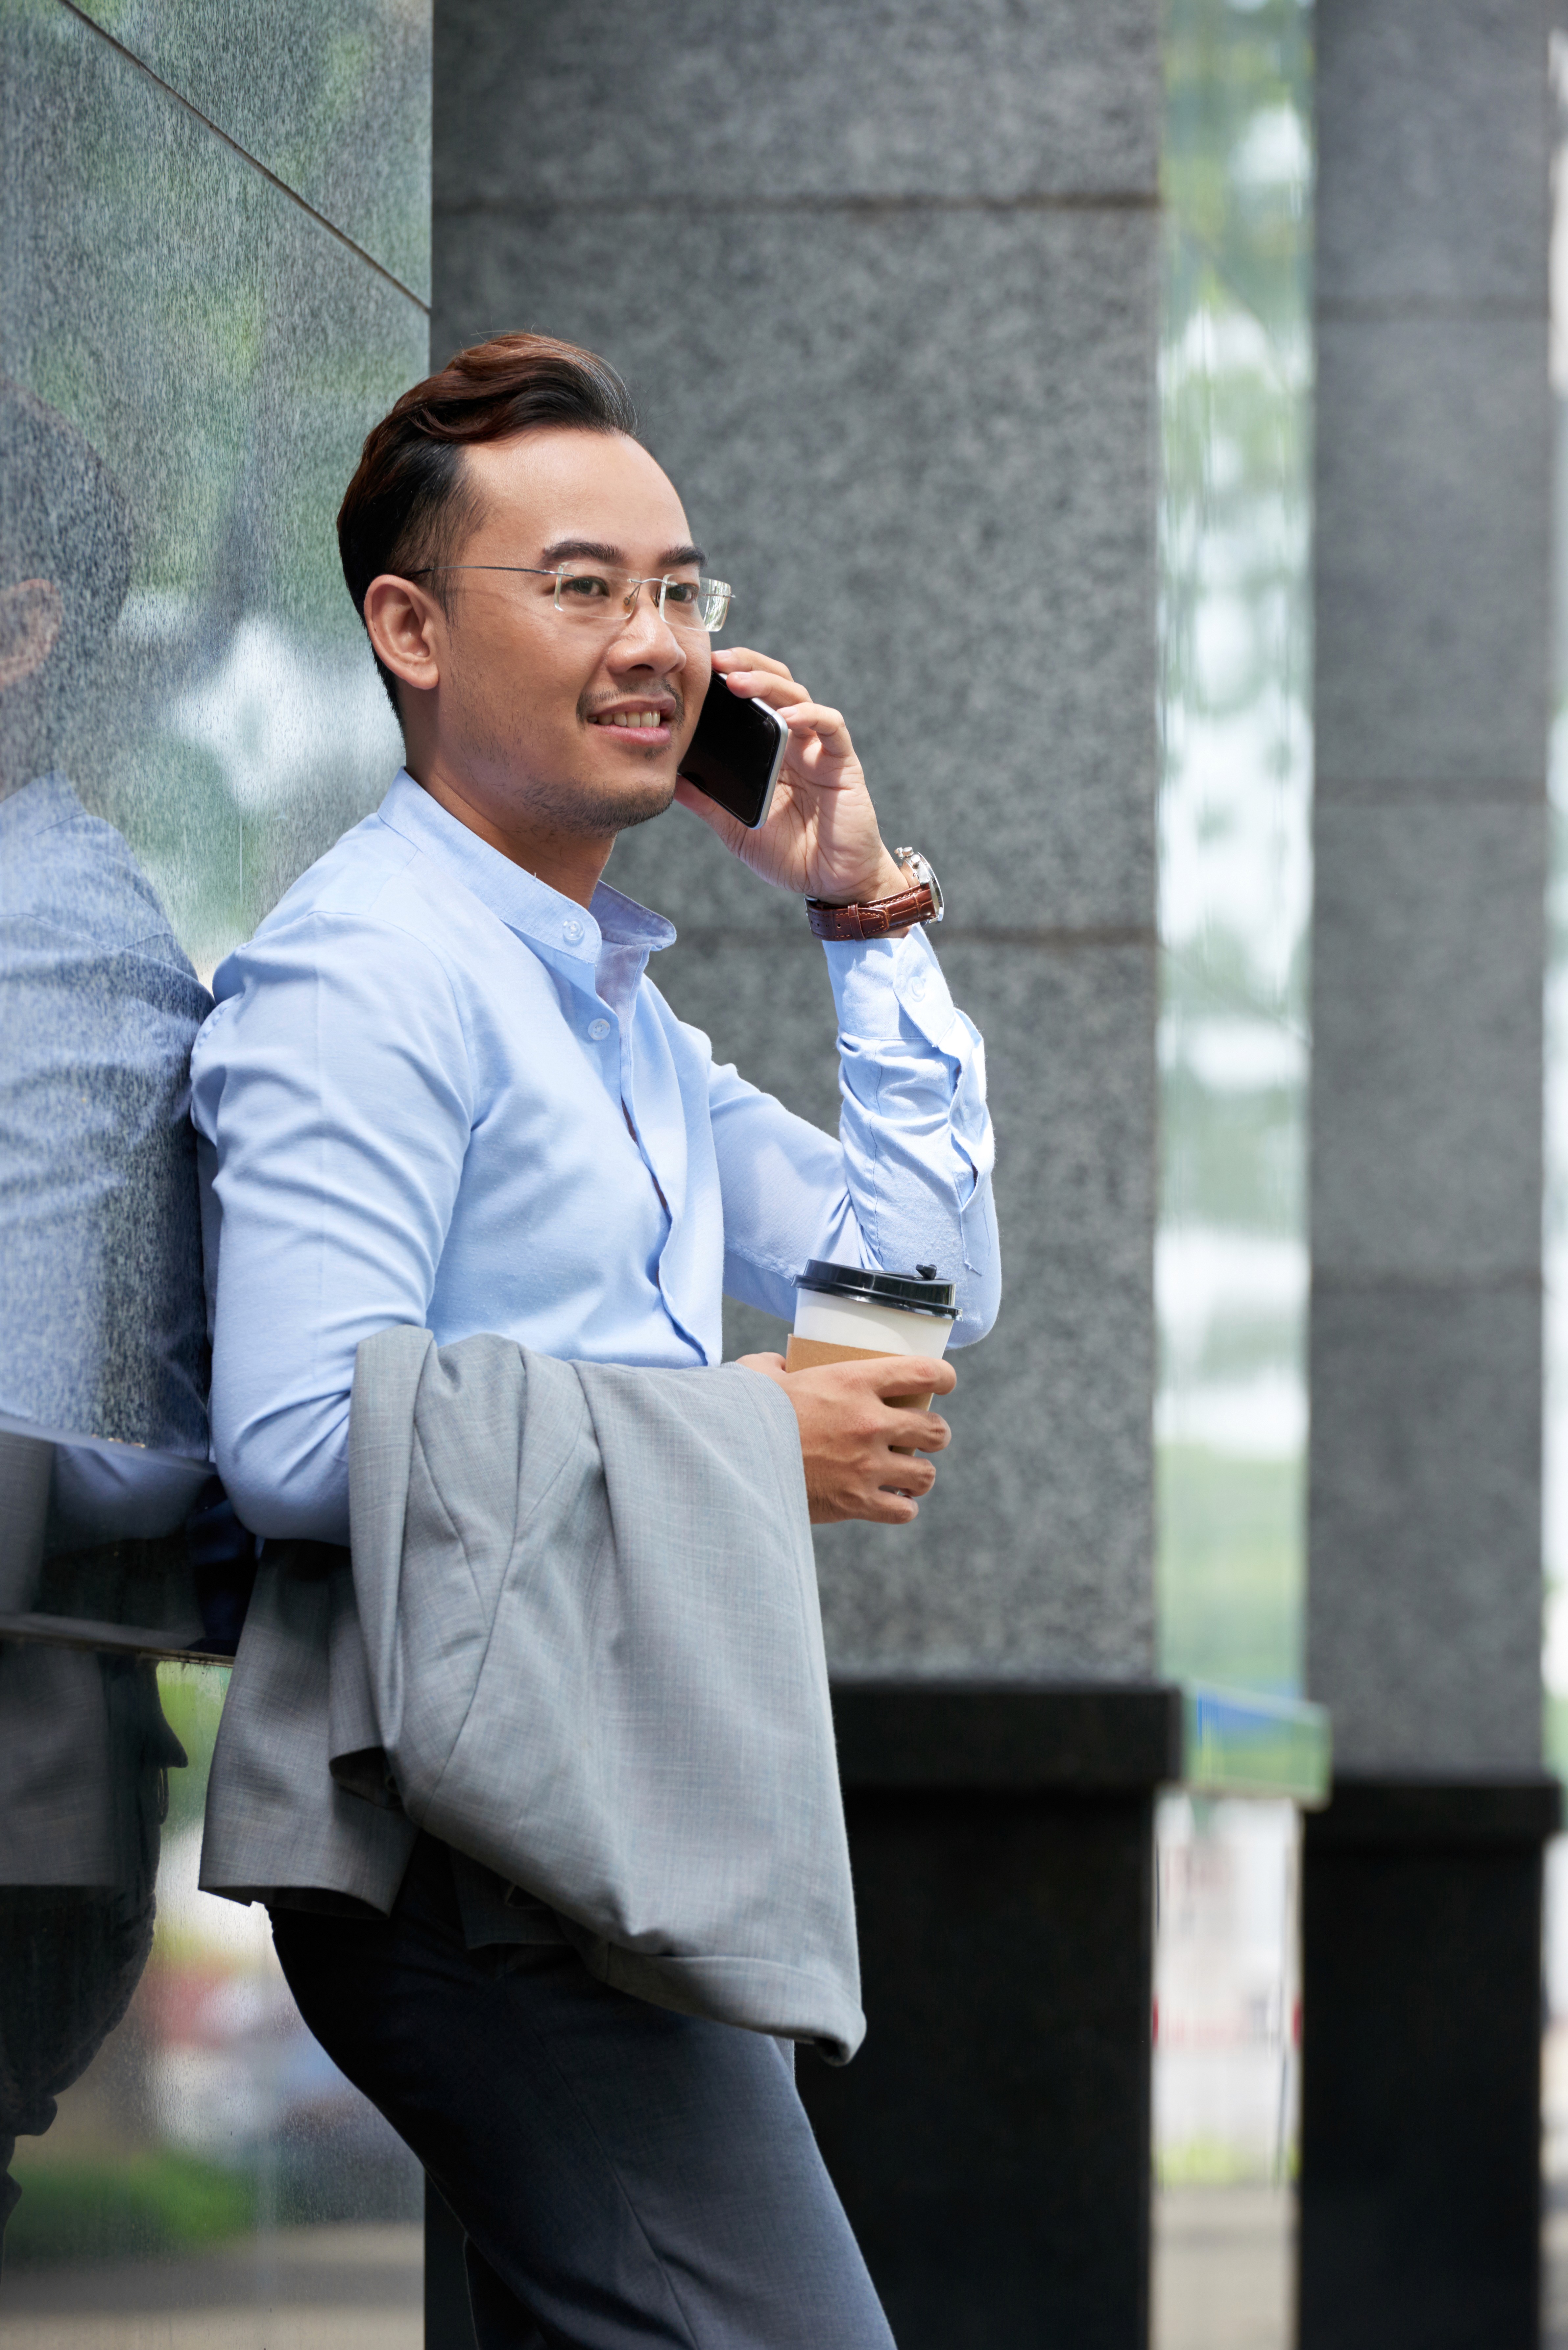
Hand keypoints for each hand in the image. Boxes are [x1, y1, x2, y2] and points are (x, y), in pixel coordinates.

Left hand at [673, 646, 907, 907]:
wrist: (830, 883)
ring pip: (798, 696)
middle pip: (774, 684)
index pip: (750, 701)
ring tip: (738, 682)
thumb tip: (667, 778)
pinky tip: (787, 718)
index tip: (697, 673)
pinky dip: (810, 715)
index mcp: (768, 752)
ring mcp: (818, 749)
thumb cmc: (789, 855)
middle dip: (746, 666)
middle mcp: (794, 742)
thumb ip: (706, 801)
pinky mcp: (842, 763)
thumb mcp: (733, 827)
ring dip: (768, 684)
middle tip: (715, 663)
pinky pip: (831, 727)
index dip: (728, 680)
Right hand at [738, 1351, 955, 1524]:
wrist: (730, 1460)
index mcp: (853, 1382)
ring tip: (909, 1472)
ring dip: (920, 1473)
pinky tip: (892, 1501)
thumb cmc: (743, 1412)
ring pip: (925, 1474)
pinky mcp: (856, 1502)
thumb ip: (779, 1365)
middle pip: (935, 1430)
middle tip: (923, 1434)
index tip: (944, 1383)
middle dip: (935, 1433)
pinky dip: (902, 1507)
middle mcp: (869, 1423)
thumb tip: (783, 1366)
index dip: (944, 1377)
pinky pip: (903, 1511)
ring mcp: (867, 1466)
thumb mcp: (760, 1374)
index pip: (923, 1373)